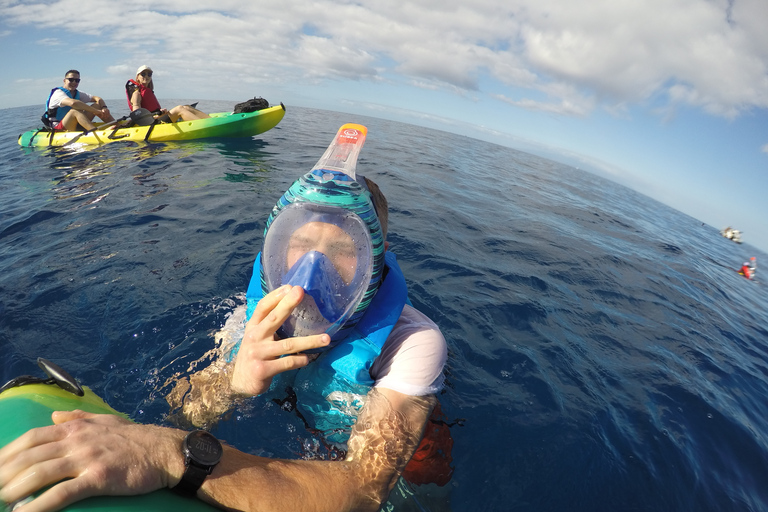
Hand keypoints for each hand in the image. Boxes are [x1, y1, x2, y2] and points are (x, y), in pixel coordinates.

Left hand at [0, 411, 182, 511]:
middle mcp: (78, 441)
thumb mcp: (106, 421)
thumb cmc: (136, 439)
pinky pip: (61, 494)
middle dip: (4, 474)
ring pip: (40, 472)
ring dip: (14, 489)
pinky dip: (39, 505)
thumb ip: (78, 418)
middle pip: (30, 456)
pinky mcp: (98, 478)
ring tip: (1, 502)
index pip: (32, 438)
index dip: (7, 453)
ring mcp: (87, 458)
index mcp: (76, 428)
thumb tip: (55, 416)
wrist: (164, 451)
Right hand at [230, 285, 329, 395]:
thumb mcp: (257, 337)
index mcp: (253, 327)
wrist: (240, 383)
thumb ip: (269, 324)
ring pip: (288, 344)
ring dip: (309, 341)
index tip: (290, 286)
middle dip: (288, 304)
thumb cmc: (255, 355)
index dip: (275, 296)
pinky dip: (301, 360)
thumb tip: (290, 306)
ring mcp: (258, 353)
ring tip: (326, 339)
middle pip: (273, 318)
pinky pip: (287, 362)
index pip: (262, 307)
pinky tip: (308, 358)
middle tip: (301, 292)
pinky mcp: (263, 370)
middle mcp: (254, 337)